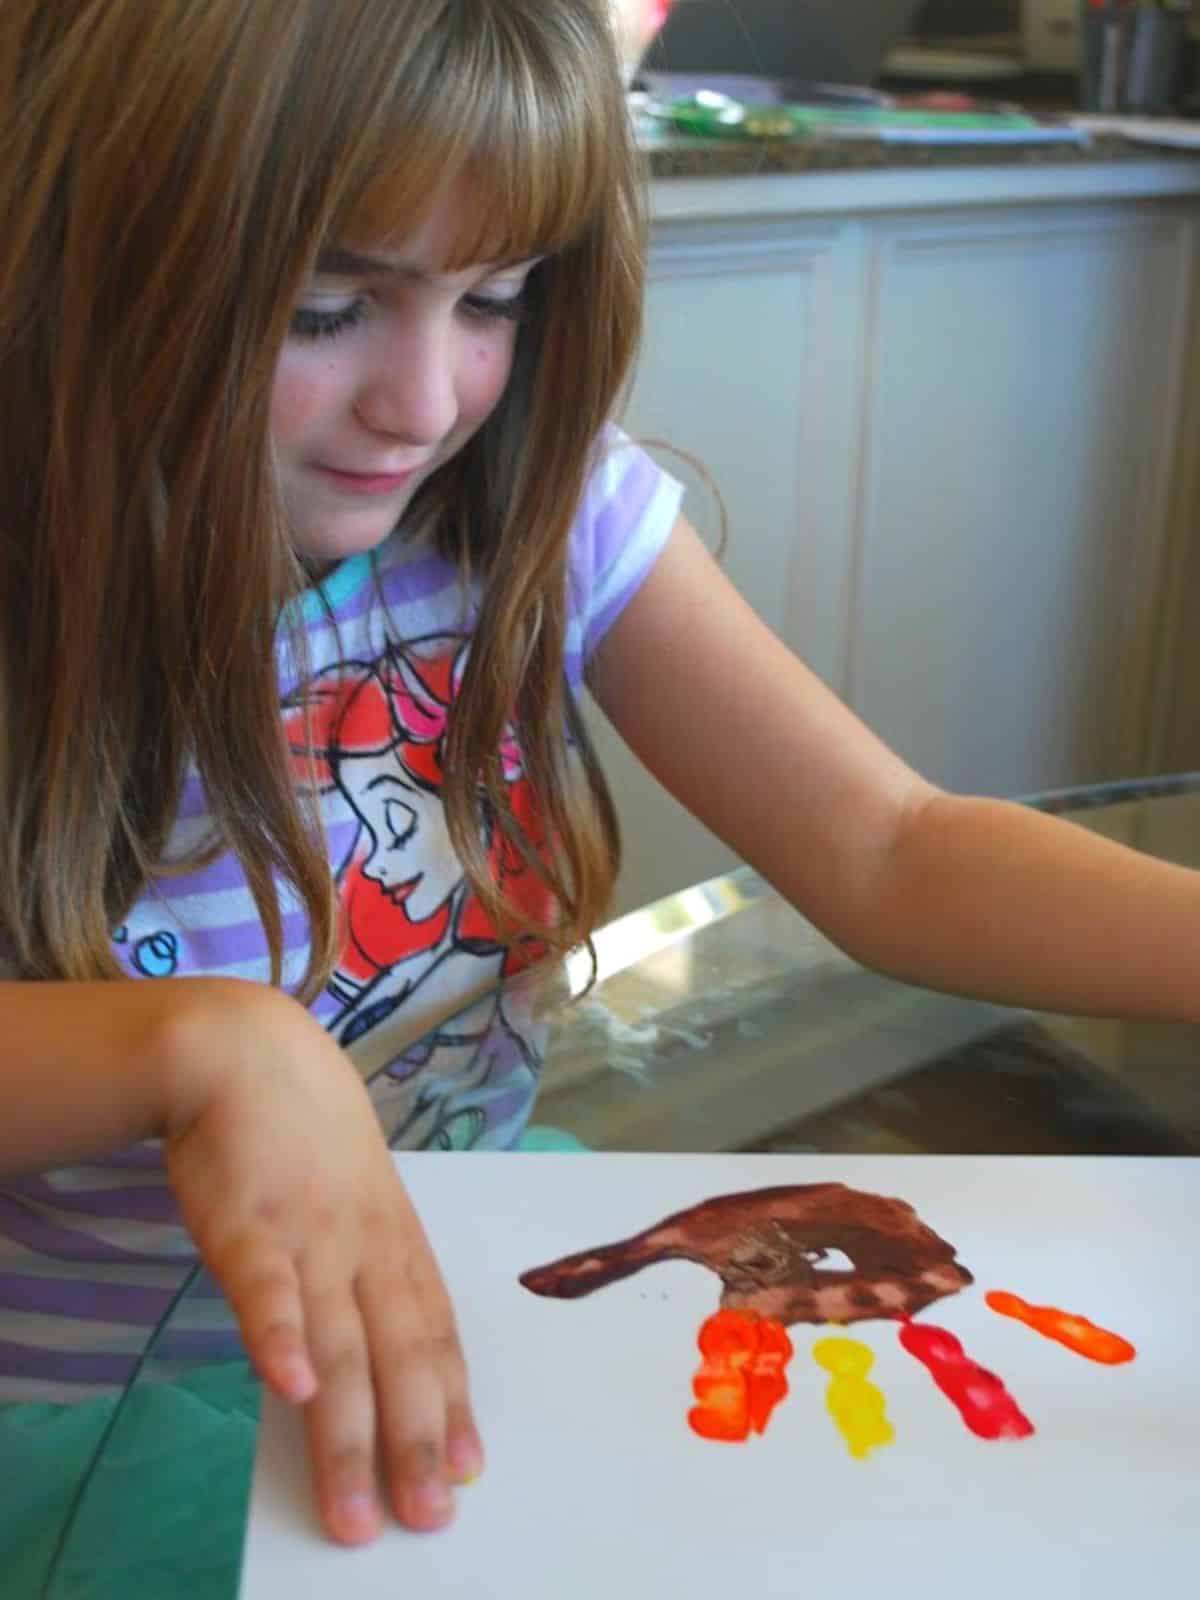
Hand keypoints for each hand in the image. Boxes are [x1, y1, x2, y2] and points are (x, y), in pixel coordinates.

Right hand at [161, 981, 482, 1544]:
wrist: (249, 1053)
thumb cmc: (306, 1134)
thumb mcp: (355, 1197)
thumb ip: (364, 1267)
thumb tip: (361, 1351)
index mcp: (396, 1241)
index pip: (436, 1334)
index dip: (454, 1402)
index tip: (471, 1469)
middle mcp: (366, 1248)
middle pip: (399, 1355)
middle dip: (417, 1441)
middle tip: (430, 1518)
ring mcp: (311, 1237)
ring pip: (338, 1346)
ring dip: (347, 1431)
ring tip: (356, 1508)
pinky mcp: (248, 1225)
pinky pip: (267, 1290)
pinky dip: (280, 1338)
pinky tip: (289, 1389)